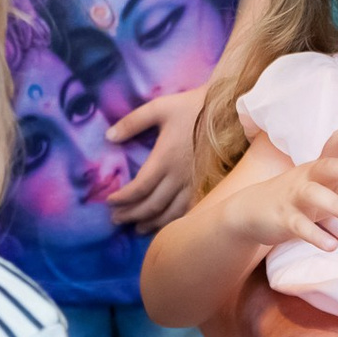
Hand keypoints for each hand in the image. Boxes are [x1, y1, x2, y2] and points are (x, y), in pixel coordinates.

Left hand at [104, 87, 205, 232]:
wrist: (228, 111)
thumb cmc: (192, 108)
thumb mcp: (159, 108)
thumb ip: (132, 122)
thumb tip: (109, 136)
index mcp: (164, 159)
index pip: (138, 188)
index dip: (122, 199)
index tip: (110, 202)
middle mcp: (179, 176)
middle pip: (151, 205)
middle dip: (131, 215)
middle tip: (116, 219)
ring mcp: (194, 183)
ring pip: (170, 213)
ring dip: (152, 223)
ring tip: (138, 228)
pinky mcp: (207, 186)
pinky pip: (190, 211)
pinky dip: (175, 222)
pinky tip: (167, 225)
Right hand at [225, 123, 337, 253]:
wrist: (252, 211)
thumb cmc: (301, 197)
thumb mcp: (332, 188)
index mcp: (321, 166)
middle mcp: (307, 177)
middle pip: (329, 167)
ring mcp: (293, 198)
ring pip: (313, 196)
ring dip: (336, 205)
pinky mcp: (284, 220)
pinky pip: (299, 227)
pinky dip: (315, 236)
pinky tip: (332, 246)